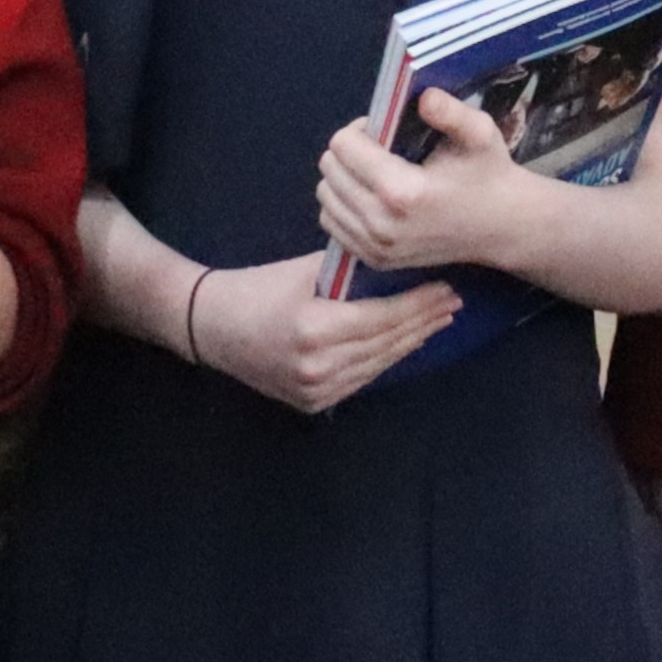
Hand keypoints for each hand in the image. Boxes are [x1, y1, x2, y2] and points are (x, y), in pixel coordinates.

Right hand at [188, 247, 459, 416]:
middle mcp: (317, 365)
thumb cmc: (258, 288)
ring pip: (379, 365)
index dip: (419, 305)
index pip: (383, 319)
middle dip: (424, 322)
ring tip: (438, 322)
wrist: (209, 326)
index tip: (446, 289)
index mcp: (315, 328)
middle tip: (453, 303)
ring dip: (411, 343)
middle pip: (386, 344)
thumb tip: (400, 258)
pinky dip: (384, 360)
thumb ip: (351, 270)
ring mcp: (315, 389)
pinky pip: (361, 379)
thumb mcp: (305, 270)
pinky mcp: (312, 402)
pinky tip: (405, 343)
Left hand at [314, 88, 567, 279]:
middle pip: (330, 170)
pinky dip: (343, 204)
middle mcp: (381, 223)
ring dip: (343, 177)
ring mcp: (375, 246)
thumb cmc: (489, 174)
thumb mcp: (480, 133)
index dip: (360, 129)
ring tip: (374, 172)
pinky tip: (371, 195)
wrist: (503, 227)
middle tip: (379, 149)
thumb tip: (423, 97)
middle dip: (349, 151)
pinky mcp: (374, 259)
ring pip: (326, 197)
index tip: (383, 131)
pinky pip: (332, 222)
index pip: (342, 146)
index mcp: (402, 191)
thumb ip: (450, 112)